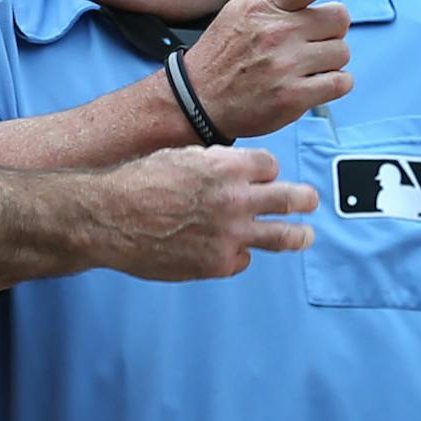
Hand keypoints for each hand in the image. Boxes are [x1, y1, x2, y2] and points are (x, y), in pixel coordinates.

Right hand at [96, 145, 316, 280]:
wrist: (110, 218)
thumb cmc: (139, 183)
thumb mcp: (182, 157)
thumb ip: (216, 165)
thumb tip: (236, 174)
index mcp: (228, 166)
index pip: (270, 166)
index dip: (267, 172)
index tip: (266, 177)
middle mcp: (237, 199)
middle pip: (290, 198)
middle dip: (304, 199)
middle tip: (310, 201)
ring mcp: (231, 234)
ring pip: (283, 236)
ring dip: (298, 235)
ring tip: (305, 236)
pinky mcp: (219, 263)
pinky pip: (243, 260)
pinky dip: (237, 255)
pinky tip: (225, 252)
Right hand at [182, 0, 366, 138]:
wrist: (198, 99)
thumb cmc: (224, 48)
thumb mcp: (242, 4)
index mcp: (264, 5)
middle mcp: (276, 32)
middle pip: (339, 18)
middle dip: (332, 28)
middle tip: (311, 39)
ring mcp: (285, 65)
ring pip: (342, 52)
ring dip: (330, 59)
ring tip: (304, 65)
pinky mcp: (292, 97)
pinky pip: (341, 82)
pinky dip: (335, 83)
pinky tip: (314, 84)